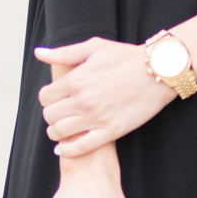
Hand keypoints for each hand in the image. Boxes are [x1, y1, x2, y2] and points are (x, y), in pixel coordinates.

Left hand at [34, 37, 172, 156]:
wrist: (158, 71)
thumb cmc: (126, 56)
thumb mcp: (94, 47)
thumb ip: (64, 53)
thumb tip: (39, 53)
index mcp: (76, 80)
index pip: (45, 97)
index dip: (47, 98)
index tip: (55, 97)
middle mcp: (82, 101)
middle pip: (49, 116)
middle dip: (51, 113)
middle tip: (60, 111)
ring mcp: (96, 118)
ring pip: (60, 133)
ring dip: (56, 131)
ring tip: (63, 127)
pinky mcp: (111, 131)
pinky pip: (81, 147)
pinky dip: (67, 150)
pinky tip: (63, 147)